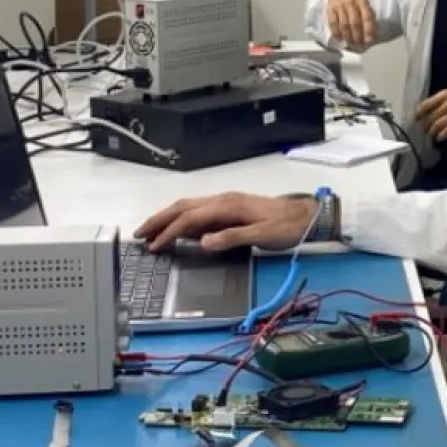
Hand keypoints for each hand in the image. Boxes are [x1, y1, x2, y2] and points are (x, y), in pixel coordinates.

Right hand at [134, 192, 317, 251]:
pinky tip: (179, 229)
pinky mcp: (231, 208)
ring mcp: (226, 203)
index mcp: (227, 205)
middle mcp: (223, 200)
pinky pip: (199, 211)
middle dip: (160, 219)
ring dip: (169, 217)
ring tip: (151, 231)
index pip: (190, 218)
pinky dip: (183, 219)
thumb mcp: (262, 235)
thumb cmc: (286, 227)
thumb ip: (232, 238)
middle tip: (139, 234)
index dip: (169, 231)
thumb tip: (202, 242)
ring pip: (190, 207)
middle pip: (183, 207)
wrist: (306, 216)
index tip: (153, 246)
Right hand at [327, 0, 377, 50]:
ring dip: (347, 36)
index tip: (369, 40)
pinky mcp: (330, 9)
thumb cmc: (355, 1)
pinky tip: (340, 39)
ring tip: (350, 43)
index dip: (368, 29)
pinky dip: (336, 33)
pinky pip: (333, 23)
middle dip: (357, 36)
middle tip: (359, 44)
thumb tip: (373, 36)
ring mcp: (339, 5)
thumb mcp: (365, 5)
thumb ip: (370, 18)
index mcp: (362, 1)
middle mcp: (350, 2)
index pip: (367, 16)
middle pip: (354, 22)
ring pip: (344, 24)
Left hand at [414, 86, 446, 141]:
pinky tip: (439, 138)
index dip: (419, 113)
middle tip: (424, 129)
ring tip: (431, 134)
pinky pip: (446, 131)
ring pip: (436, 125)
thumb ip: (444, 99)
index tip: (416, 118)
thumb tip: (433, 107)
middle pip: (430, 117)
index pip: (426, 104)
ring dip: (432, 131)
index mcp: (445, 94)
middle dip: (425, 124)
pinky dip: (441, 135)